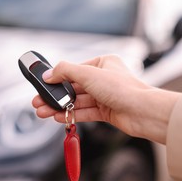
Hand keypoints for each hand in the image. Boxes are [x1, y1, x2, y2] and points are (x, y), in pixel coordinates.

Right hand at [32, 55, 179, 143]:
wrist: (143, 113)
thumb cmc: (124, 89)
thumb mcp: (89, 74)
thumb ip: (65, 72)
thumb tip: (49, 74)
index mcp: (103, 63)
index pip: (74, 70)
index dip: (57, 78)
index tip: (43, 85)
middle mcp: (104, 79)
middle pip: (73, 87)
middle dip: (55, 96)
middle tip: (38, 102)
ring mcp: (105, 96)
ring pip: (77, 101)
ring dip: (60, 107)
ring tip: (43, 112)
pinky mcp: (107, 112)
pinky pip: (84, 112)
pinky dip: (71, 114)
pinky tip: (57, 117)